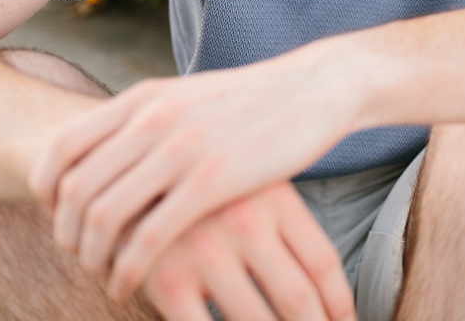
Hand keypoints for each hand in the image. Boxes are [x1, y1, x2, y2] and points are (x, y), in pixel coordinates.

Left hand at [30, 54, 355, 298]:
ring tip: (103, 273)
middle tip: (79, 255)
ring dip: (91, 257)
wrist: (317, 87)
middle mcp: (152, 121)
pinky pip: (146, 239)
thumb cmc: (256, 99)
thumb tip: (112, 148)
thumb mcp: (189, 96)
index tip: (62, 216)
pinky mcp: (212, 182)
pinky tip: (128, 283)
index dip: (47, 192)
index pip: (61, 149)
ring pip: (101, 217)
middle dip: (66, 234)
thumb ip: (148, 117)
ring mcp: (181, 150)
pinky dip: (126, 269)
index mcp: (143, 99)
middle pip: (73, 190)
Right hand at [141, 182, 355, 320]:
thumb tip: (322, 283)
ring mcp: (206, 252)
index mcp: (276, 199)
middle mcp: (247, 224)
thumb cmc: (201, 182)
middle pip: (298, 298)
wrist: (124, 161)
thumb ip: (283, 223)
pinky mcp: (164, 276)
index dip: (340, 303)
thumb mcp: (248, 183)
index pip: (322, 263)